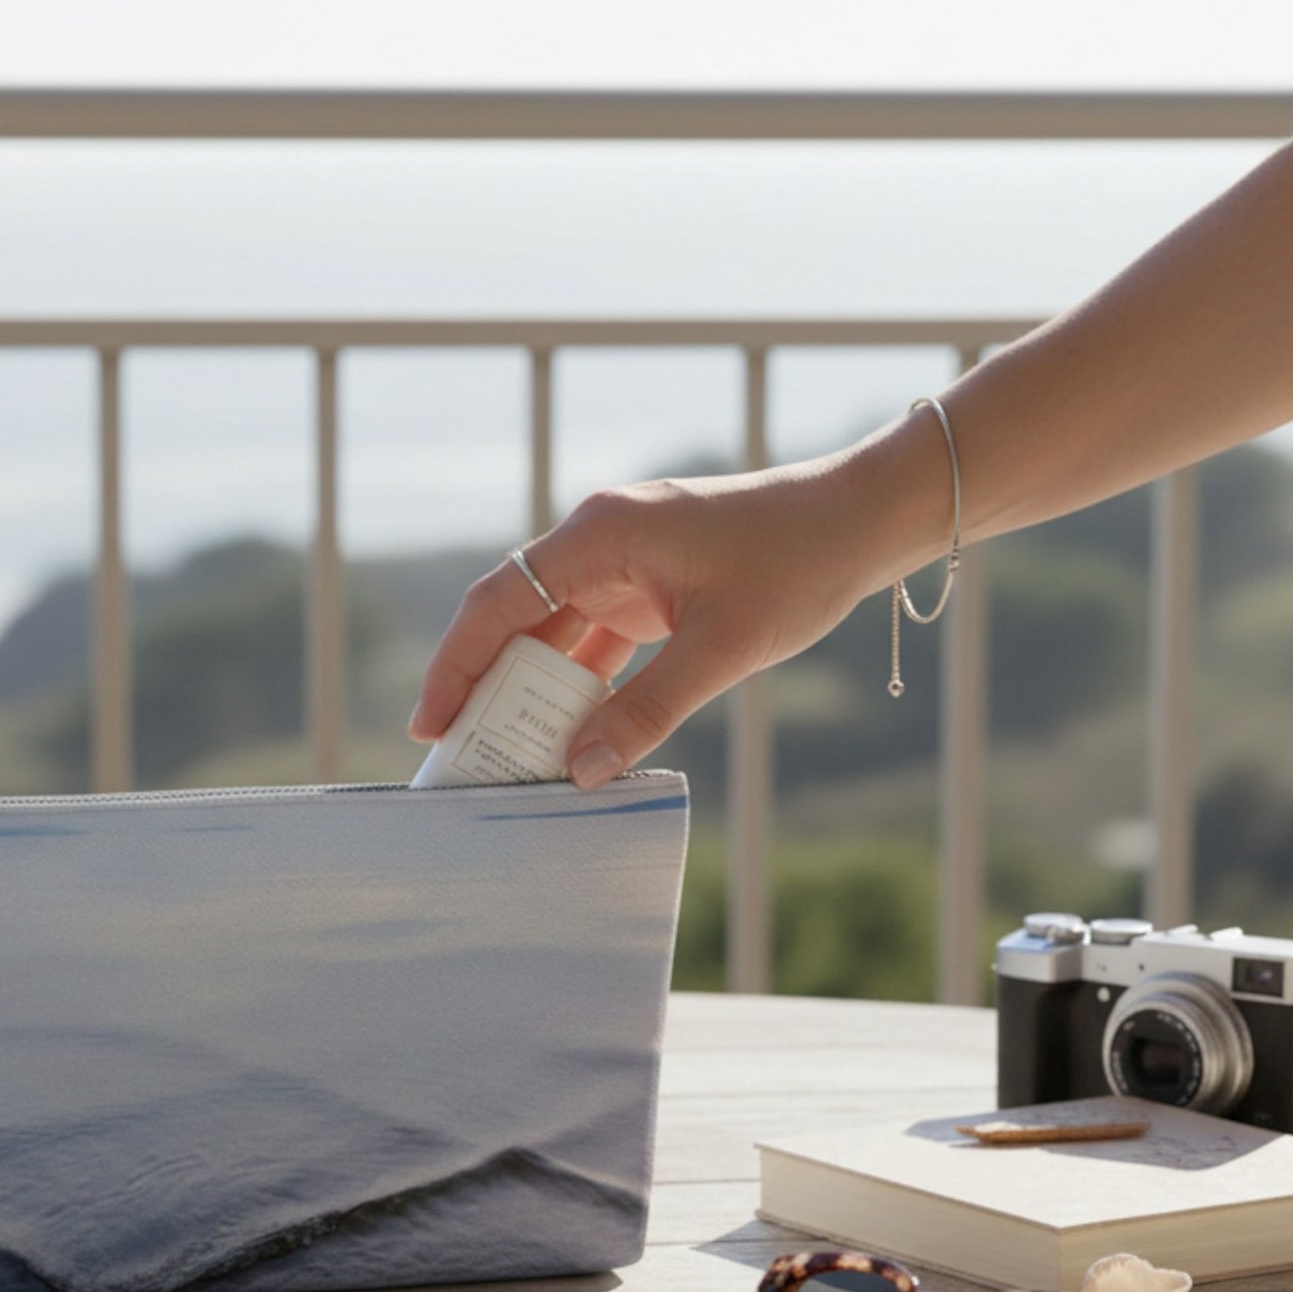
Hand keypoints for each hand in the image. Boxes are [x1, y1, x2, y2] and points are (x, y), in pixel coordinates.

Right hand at [408, 458, 917, 789]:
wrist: (863, 520)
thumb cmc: (800, 563)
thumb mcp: (725, 646)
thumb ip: (649, 710)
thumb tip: (579, 771)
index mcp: (601, 534)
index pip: (499, 601)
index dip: (455, 664)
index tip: (430, 726)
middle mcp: (597, 543)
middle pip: (512, 619)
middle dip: (482, 688)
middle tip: (458, 759)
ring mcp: (620, 567)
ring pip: (548, 636)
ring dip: (528, 694)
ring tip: (502, 759)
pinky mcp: (645, 590)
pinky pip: (590, 643)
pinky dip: (575, 689)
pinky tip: (563, 739)